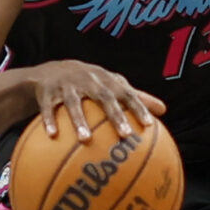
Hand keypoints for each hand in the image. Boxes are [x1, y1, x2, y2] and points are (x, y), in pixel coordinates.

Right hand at [28, 61, 163, 140]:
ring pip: (73, 102)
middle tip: (125, 134)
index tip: (149, 125)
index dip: (139, 107)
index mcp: (107, 80)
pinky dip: (50, 120)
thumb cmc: (91, 83)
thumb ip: (137, 97)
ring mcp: (67, 85)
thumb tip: (163, 111)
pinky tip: (52, 135)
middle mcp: (88, 80)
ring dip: (79, 120)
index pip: (126, 93)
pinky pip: (48, 107)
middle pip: (103, 97)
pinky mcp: (47, 91)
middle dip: (115, 115)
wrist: (53, 70)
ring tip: (85, 139)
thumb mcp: (113, 86)